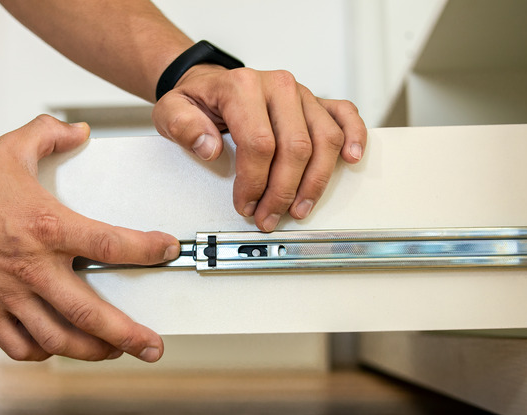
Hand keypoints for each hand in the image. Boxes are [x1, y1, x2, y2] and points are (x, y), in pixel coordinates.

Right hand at [0, 115, 178, 361]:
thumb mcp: (10, 149)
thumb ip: (49, 135)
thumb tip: (76, 130)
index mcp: (45, 226)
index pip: (110, 244)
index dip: (146, 250)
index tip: (166, 250)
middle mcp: (31, 266)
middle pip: (90, 312)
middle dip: (128, 334)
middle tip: (151, 344)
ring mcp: (8, 294)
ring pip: (58, 338)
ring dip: (92, 350)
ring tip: (113, 350)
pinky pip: (19, 344)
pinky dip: (42, 352)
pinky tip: (55, 346)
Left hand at [152, 65, 366, 231]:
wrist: (210, 84)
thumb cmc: (197, 101)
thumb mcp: (172, 111)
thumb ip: (183, 127)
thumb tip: (209, 148)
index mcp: (243, 87)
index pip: (259, 143)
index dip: (254, 182)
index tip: (245, 205)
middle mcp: (278, 87)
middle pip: (296, 147)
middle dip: (283, 191)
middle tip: (269, 217)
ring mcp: (302, 94)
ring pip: (325, 139)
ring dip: (316, 181)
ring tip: (300, 208)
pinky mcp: (316, 101)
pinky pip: (345, 114)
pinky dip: (354, 136)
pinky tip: (352, 159)